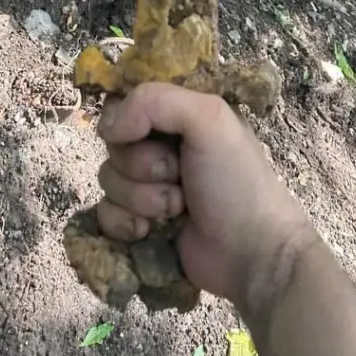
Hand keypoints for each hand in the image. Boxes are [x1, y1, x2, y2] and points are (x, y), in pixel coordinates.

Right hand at [95, 83, 314, 312]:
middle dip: (142, 164)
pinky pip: (104, 213)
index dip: (127, 119)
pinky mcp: (139, 224)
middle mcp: (163, 147)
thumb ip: (155, 101)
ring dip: (141, 196)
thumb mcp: (209, 119)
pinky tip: (151, 231)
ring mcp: (149, 187)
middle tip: (178, 174)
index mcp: (180, 117)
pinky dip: (124, 222)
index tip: (143, 133)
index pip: (127, 103)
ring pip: (109, 179)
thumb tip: (107, 126)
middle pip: (115, 144)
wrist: (250, 254)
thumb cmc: (235, 182)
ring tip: (177, 207)